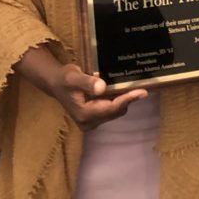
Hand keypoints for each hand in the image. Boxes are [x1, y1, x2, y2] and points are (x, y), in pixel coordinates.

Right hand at [14, 47, 146, 131]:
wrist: (57, 84)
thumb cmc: (65, 79)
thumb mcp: (73, 77)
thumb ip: (87, 82)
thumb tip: (102, 87)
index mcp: (84, 114)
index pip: (111, 108)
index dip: (127, 99)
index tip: (142, 92)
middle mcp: (89, 122)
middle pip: (115, 111)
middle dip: (128, 99)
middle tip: (141, 85)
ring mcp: (92, 122)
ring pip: (115, 111)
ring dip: (124, 100)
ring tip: (133, 86)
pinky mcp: (95, 118)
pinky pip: (112, 110)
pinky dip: (118, 101)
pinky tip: (123, 90)